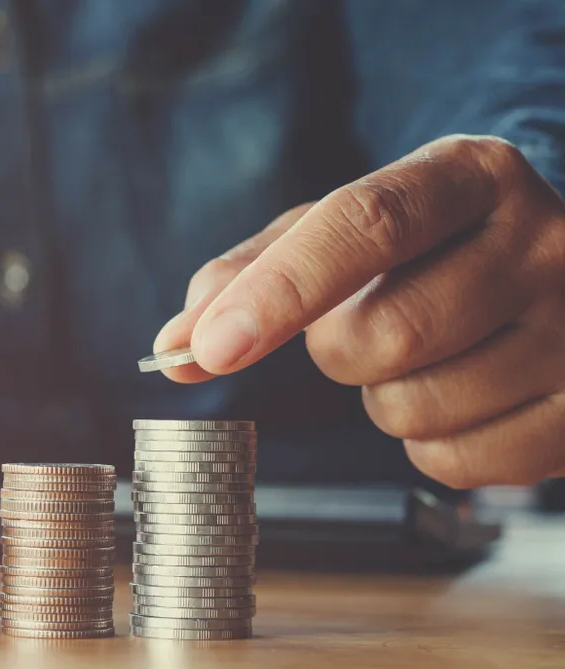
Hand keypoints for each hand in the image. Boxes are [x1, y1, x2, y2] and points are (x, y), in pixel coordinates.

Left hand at [155, 135, 564, 487]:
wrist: (554, 272)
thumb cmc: (426, 250)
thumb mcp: (342, 233)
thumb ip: (251, 276)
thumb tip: (174, 347)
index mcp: (469, 174)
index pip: (366, 225)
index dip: (279, 290)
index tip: (211, 346)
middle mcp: (542, 240)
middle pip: (383, 334)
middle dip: (336, 352)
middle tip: (361, 329)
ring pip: (415, 409)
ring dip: (383, 400)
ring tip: (424, 358)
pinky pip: (457, 463)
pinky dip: (429, 445)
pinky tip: (460, 397)